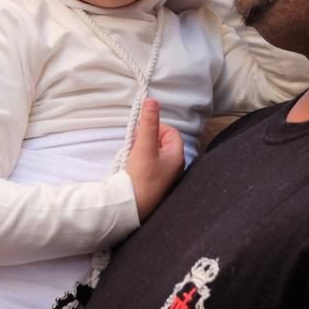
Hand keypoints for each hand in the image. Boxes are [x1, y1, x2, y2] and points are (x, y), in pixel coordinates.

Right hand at [125, 99, 183, 220]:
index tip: (141, 134)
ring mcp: (166, 177)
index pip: (171, 132)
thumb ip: (148, 123)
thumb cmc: (141, 177)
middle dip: (148, 139)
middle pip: (163, 143)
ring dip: (143, 150)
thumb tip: (152, 100)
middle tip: (136, 144)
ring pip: (156, 154)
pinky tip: (132, 167)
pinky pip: (151, 166)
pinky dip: (141, 162)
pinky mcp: (155, 185)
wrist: (130, 208)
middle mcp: (175, 168)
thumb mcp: (144, 146)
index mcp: (178, 157)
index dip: (156, 128)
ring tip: (133, 155)